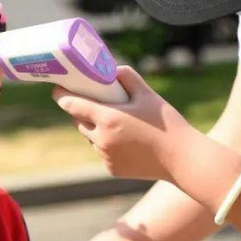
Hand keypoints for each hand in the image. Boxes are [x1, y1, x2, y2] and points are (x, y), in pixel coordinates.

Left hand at [53, 66, 197, 180]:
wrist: (182, 160)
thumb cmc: (167, 124)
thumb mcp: (148, 94)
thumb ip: (127, 77)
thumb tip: (111, 71)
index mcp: (108, 119)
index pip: (71, 105)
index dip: (61, 95)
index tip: (58, 88)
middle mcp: (101, 140)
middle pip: (78, 122)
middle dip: (81, 111)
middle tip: (92, 102)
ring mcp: (105, 157)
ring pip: (90, 138)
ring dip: (94, 129)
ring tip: (115, 121)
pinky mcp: (112, 169)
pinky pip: (102, 152)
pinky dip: (107, 145)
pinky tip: (126, 140)